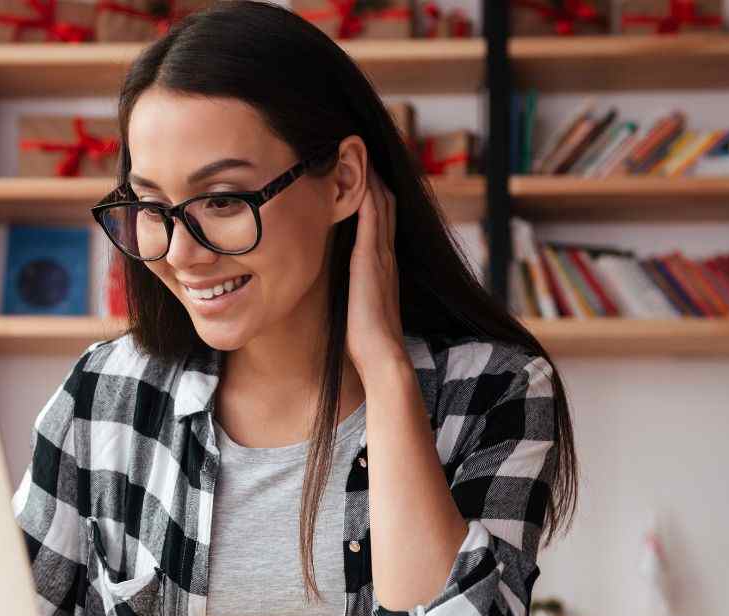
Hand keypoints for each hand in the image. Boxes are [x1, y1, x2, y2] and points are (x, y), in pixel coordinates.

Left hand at [346, 161, 407, 386]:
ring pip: (382, 202)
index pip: (382, 218)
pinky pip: (373, 216)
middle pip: (387, 201)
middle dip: (376, 174)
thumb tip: (342, 287)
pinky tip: (361, 172)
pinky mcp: (371, 259)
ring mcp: (381, 255)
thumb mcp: (358, 305)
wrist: (381, 356)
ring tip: (360, 147)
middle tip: (361, 145)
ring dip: (372, 175)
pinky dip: (369, 192)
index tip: (362, 168)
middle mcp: (386, 254)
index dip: (375, 191)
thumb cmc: (365, 339)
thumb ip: (355, 289)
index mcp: (382, 265)